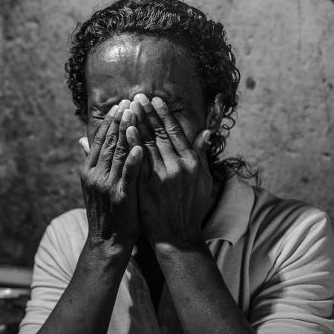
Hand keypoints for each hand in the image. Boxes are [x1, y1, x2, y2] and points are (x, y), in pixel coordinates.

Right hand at [79, 100, 144, 248]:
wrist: (108, 240)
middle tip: (129, 101)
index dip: (109, 121)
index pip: (99, 139)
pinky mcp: (121, 196)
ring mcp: (107, 185)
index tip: (119, 104)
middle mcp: (95, 175)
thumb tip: (81, 139)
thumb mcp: (93, 183)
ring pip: (117, 153)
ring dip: (126, 132)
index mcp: (88, 169)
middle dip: (119, 120)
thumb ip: (90, 160)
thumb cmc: (105, 210)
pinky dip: (132, 160)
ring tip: (134, 114)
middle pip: (108, 142)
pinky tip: (139, 147)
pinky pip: (127, 175)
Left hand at [130, 94, 214, 248]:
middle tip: (137, 97)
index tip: (156, 100)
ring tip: (129, 108)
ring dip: (138, 123)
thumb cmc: (191, 207)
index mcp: (191, 162)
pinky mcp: (148, 187)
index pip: (176, 132)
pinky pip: (138, 161)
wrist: (178, 236)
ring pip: (147, 144)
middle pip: (159, 134)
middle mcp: (178, 166)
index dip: (164, 114)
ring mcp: (162, 177)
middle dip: (147, 113)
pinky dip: (132, 144)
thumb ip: (201, 154)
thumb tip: (207, 132)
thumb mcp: (203, 180)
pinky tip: (126, 130)